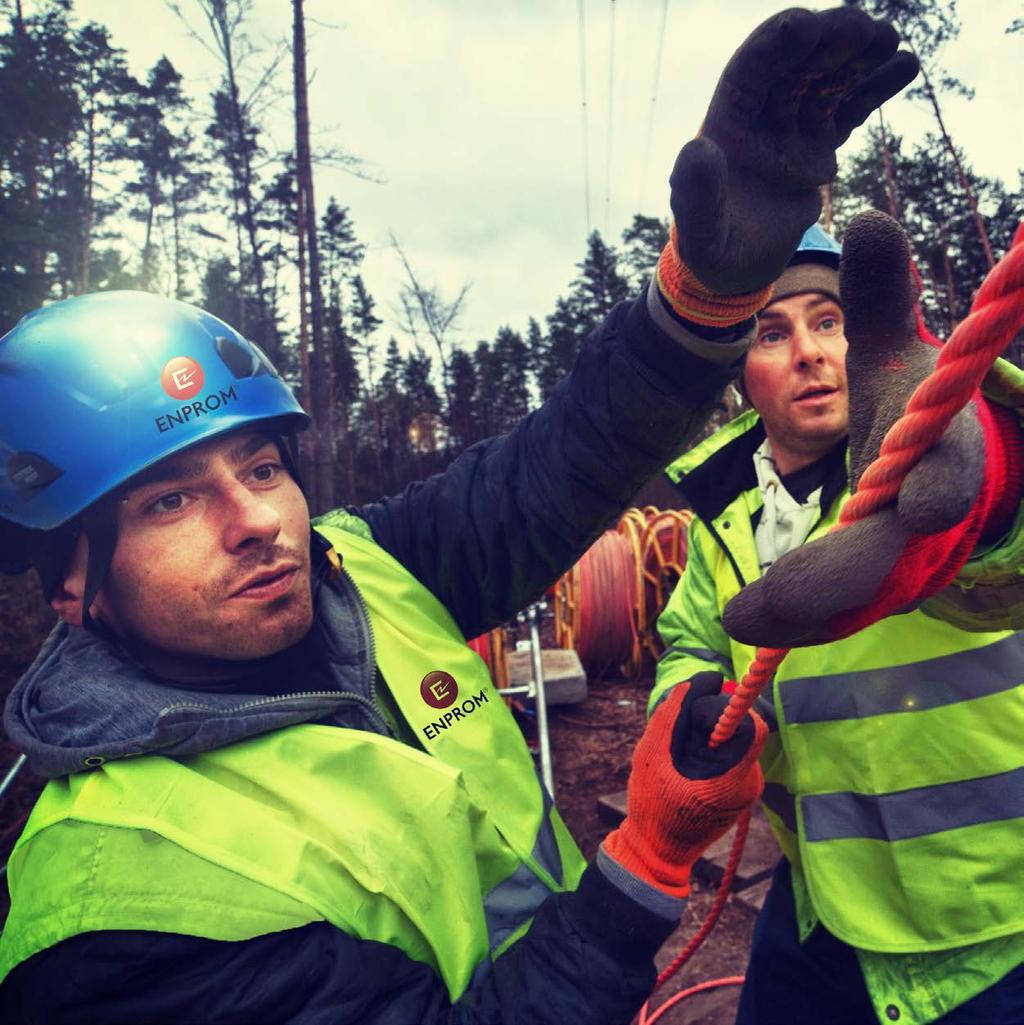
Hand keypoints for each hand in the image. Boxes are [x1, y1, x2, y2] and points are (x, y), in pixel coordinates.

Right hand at [601, 672, 765, 897]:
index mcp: (733, 779)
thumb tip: (704, 679)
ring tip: (678, 756)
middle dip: (709, 722)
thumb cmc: (652, 806)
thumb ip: (675, 714)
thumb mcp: (652, 754)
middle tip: (678, 736)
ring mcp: (747, 789)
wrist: (656, 852)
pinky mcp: (740, 791)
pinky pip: (731, 755)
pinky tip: (685, 767)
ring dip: (706, 736)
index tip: (694, 714)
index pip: (751, 725)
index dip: (725, 709)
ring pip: (735, 740)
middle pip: (742, 729)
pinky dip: (709, 751)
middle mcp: (749, 783)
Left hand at [670, 6, 917, 297]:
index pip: (752, 69)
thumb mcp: (700, 230)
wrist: (737, 271)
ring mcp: (794, 127)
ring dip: (857, 54)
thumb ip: (696, 193)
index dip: (775, 44)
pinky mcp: (820, 146)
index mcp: (727, 122)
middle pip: (797, 63)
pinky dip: (875, 87)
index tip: (803, 26)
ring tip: (888, 38)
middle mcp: (761, 115)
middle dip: (827, 41)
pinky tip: (905, 64)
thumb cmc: (711, 250)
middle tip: (862, 29)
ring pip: (827, 78)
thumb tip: (699, 149)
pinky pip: (850, 108)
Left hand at [723, 211, 1022, 646]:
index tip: (921, 503)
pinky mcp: (882, 583)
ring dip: (804, 613)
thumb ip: (878, 297)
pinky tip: (748, 623)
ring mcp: (910, 556)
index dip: (937, 481)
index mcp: (943, 447)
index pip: (948, 466)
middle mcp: (931, 510)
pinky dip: (798, 620)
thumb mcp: (893, 350)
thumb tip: (867, 218)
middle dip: (836, 577)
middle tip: (768, 601)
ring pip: (861, 596)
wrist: (932, 462)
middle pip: (893, 554)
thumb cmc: (911, 403)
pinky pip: (842, 611)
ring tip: (739, 619)